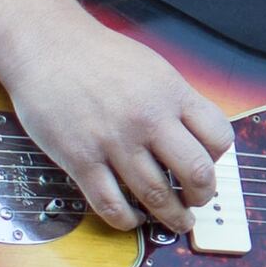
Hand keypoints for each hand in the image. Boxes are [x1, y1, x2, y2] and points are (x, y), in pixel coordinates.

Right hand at [0, 12, 234, 234]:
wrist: (47, 46)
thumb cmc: (100, 57)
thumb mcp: (154, 69)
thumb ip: (177, 103)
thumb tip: (197, 139)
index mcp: (172, 94)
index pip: (218, 137)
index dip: (218, 158)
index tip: (208, 164)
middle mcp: (148, 119)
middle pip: (197, 173)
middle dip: (203, 196)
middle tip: (197, 201)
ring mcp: (114, 142)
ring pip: (157, 196)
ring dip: (172, 216)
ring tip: (175, 220)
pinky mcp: (81, 160)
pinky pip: (111, 204)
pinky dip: (127, 220)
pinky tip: (132, 217)